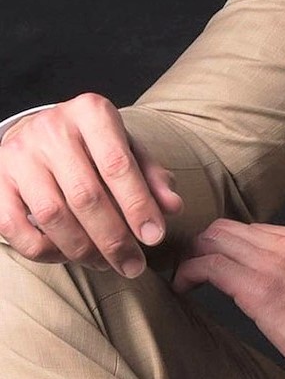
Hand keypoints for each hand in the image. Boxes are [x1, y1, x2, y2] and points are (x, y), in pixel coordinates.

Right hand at [0, 94, 182, 274]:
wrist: (38, 131)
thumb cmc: (93, 145)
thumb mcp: (128, 149)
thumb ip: (152, 177)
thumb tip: (172, 208)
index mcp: (91, 112)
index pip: (118, 164)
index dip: (138, 205)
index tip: (154, 238)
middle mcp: (52, 128)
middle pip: (86, 195)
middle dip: (114, 239)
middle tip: (133, 266)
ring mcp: (19, 154)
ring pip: (53, 215)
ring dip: (83, 249)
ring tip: (105, 264)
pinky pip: (18, 229)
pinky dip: (46, 251)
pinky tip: (68, 255)